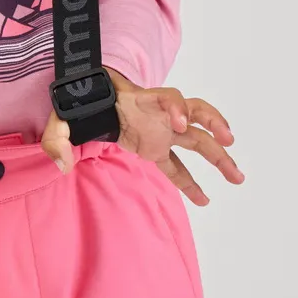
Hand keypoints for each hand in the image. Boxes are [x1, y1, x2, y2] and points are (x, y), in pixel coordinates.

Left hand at [40, 73, 244, 206]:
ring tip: (237, 177)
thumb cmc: (80, 104)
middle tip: (228, 141)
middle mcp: (159, 114)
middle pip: (196, 114)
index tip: (179, 123)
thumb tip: (62, 164)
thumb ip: (59, 138)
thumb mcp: (62, 117)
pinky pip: (178, 166)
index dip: (176, 108)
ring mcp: (162, 131)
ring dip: (219, 157)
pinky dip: (191, 183)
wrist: (87, 102)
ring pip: (198, 140)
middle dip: (215, 125)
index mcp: (143, 100)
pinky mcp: (157, 148)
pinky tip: (205, 200)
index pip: (170, 97)